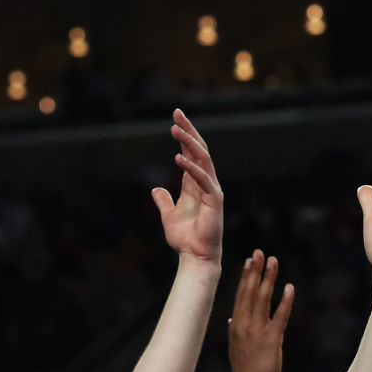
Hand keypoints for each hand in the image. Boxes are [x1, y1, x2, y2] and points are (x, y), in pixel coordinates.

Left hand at [151, 109, 222, 266]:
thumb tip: (156, 190)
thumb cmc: (185, 240)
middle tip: (177, 113)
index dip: (184, 136)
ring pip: (203, 159)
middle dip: (188, 130)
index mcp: (195, 184)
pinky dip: (192, 168)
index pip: (191, 154)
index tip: (174, 120)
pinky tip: (179, 158)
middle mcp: (206, 183)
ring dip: (190, 143)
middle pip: (199, 150)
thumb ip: (163, 202)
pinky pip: (203, 179)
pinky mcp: (215, 200)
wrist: (196, 257)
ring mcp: (212, 190)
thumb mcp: (168, 216)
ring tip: (176, 129)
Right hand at [228, 250, 293, 371]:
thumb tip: (232, 319)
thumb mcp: (236, 348)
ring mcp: (257, 332)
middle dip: (255, 271)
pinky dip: (285, 301)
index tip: (250, 261)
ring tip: (273, 261)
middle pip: (250, 292)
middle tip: (260, 252)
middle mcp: (243, 325)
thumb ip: (234, 331)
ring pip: (263, 299)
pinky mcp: (271, 341)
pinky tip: (289, 287)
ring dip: (268, 279)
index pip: (241, 296)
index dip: (246, 277)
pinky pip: (279, 317)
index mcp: (236, 326)